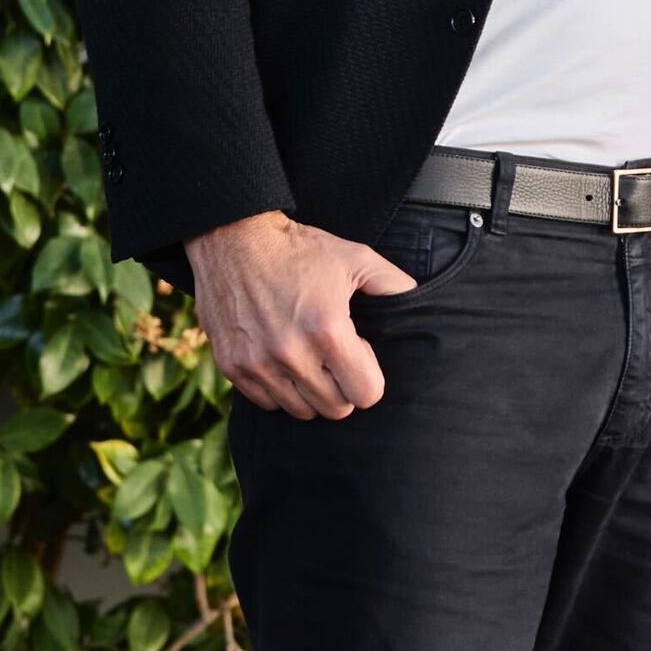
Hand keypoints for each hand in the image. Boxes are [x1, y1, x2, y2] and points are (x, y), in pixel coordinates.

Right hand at [185, 210, 414, 418]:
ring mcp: (258, 363)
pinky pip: (267, 403)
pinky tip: (284, 360)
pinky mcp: (232, 366)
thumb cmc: (300, 249)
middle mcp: (290, 353)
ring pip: (300, 410)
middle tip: (336, 356)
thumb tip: (418, 299)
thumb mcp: (355, 257)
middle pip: (335, 408)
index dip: (369, 376)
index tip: (358, 351)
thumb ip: (392, 283)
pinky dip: (280, 390)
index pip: (365, 394)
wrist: (234, 239)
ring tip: (310, 358)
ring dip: (312, 392)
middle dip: (344, 387)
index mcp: (327, 329)